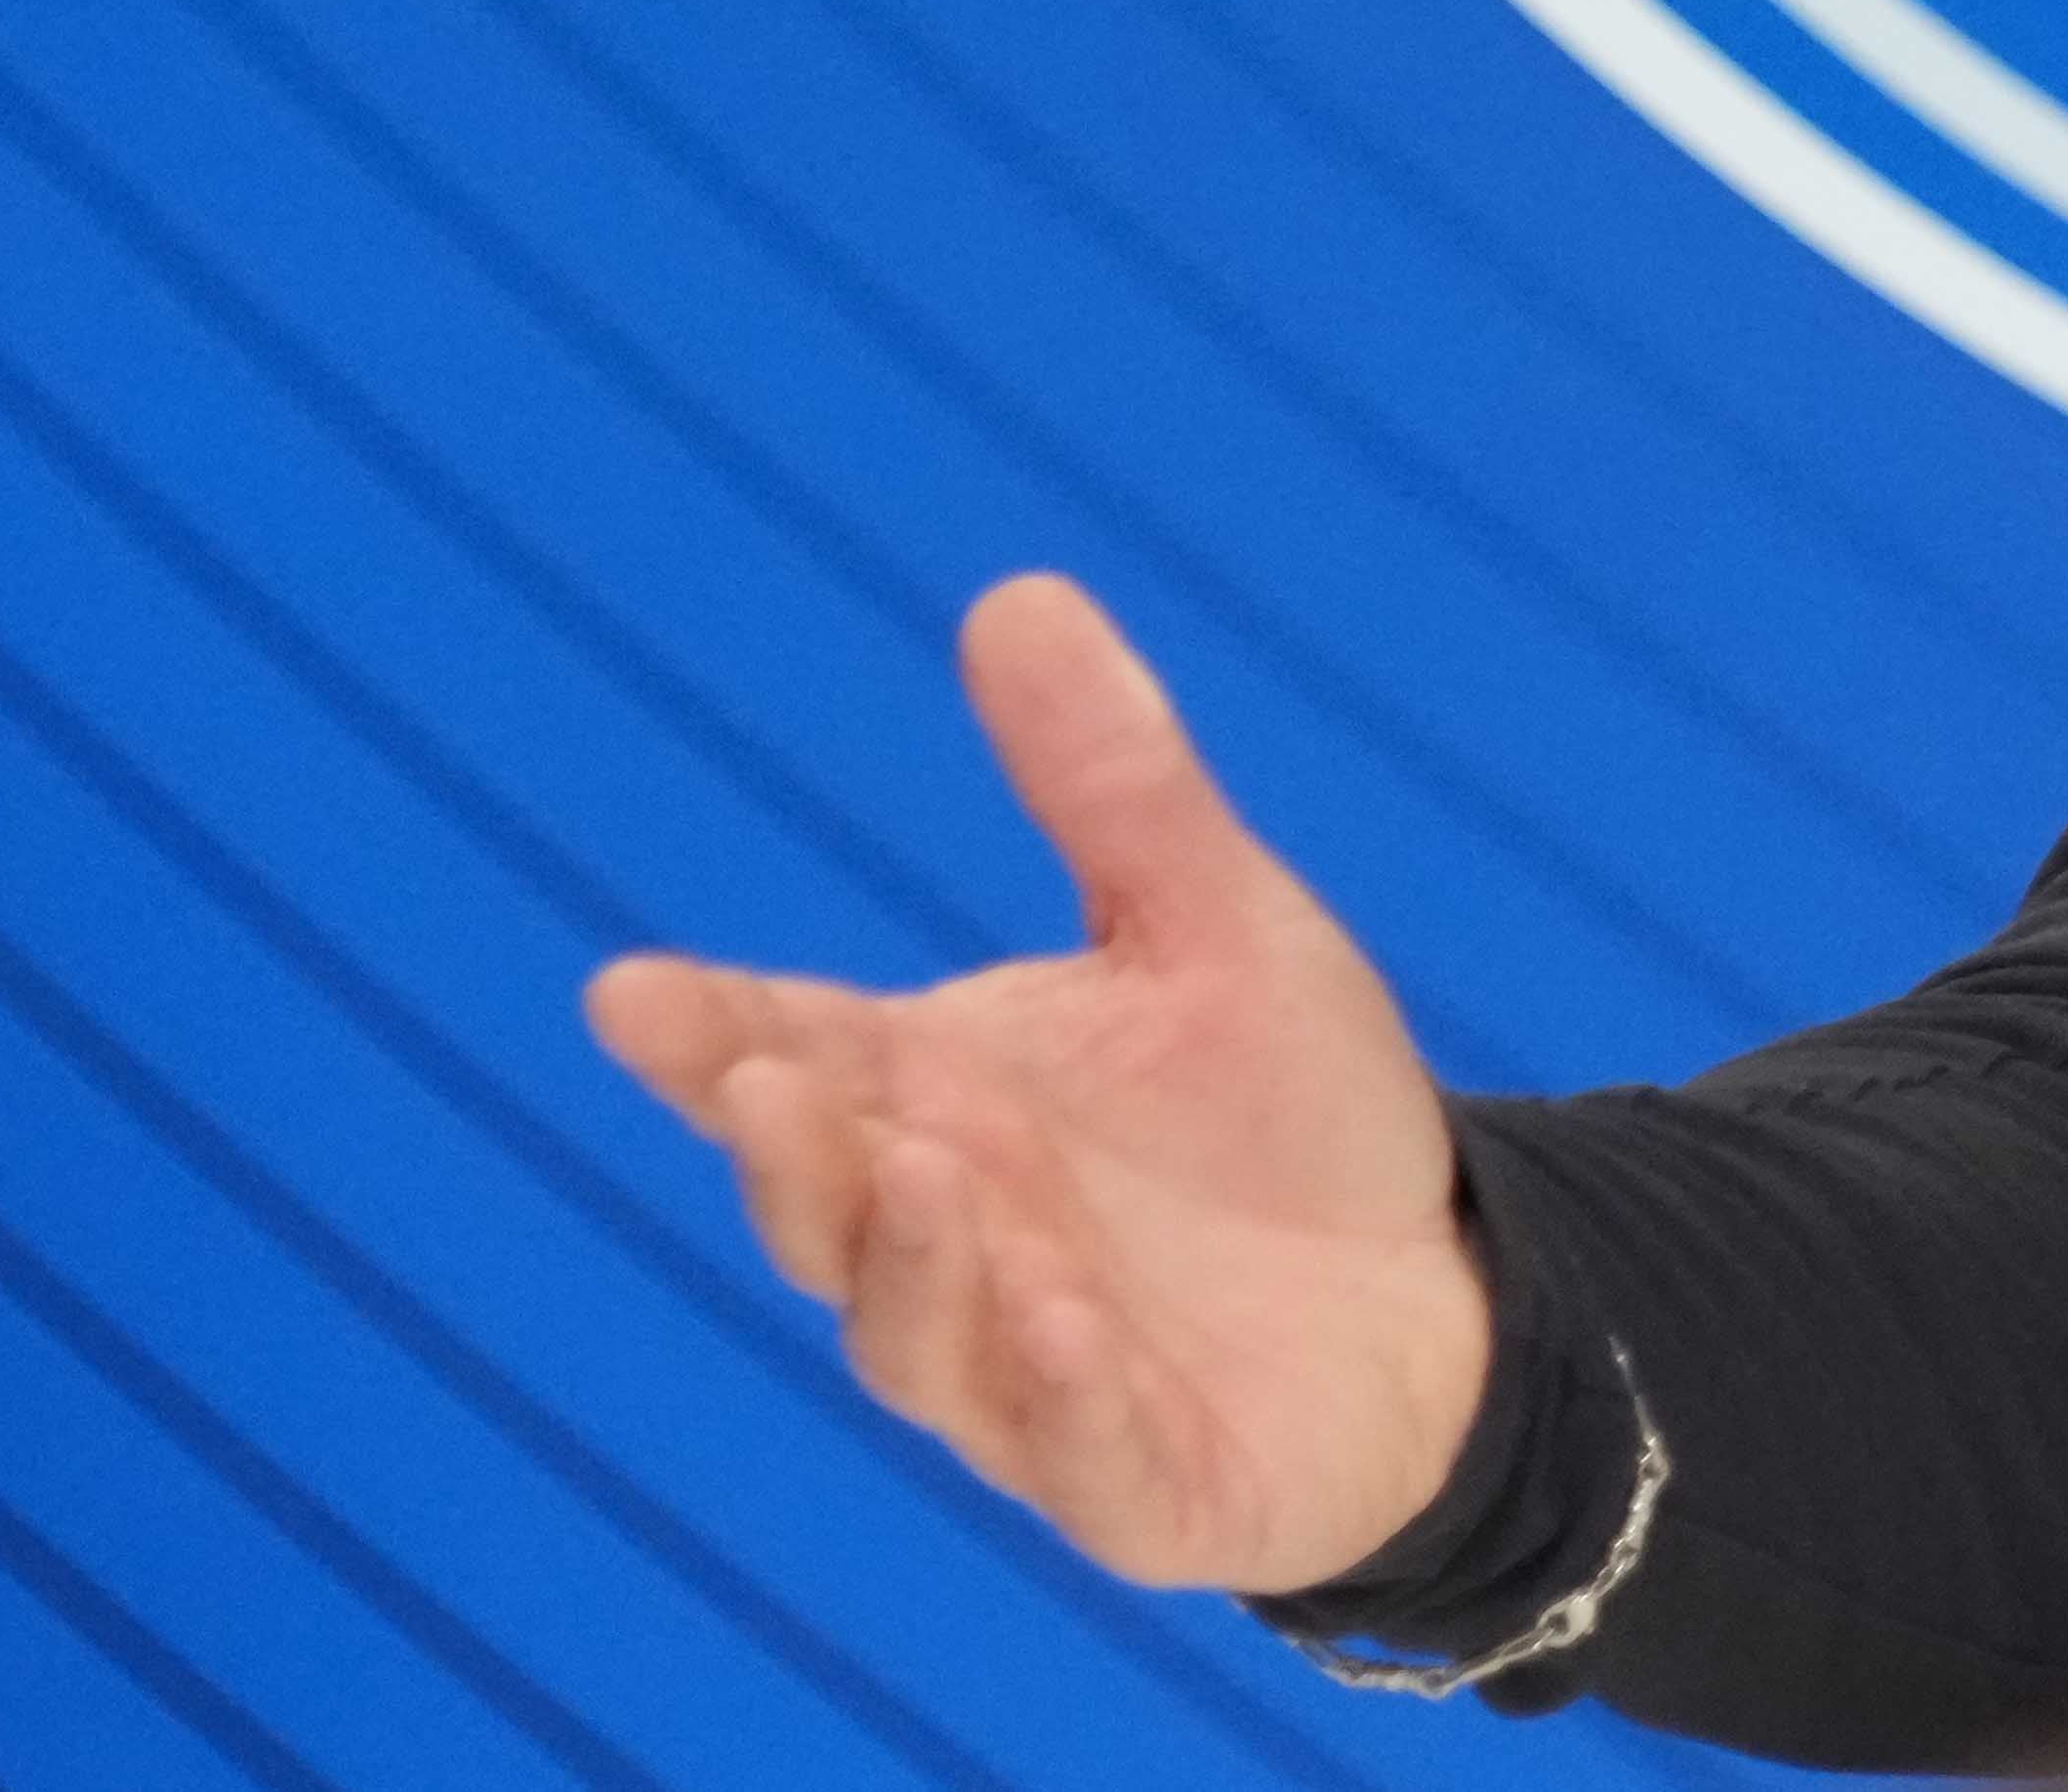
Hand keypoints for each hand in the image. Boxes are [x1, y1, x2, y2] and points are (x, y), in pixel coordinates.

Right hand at [589, 574, 1495, 1591]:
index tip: (628, 992)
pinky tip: (1061, 1322)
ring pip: (922, 1334)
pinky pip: (1075, 1446)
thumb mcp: (1216, 924)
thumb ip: (1113, 785)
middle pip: (828, 1206)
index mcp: (944, 1102)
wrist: (1439, 1290)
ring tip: (936, 1172)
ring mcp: (1031, 1370)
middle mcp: (958, 1238)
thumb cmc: (1294, 1115)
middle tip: (768, 1080)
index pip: (793, 1058)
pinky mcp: (1139, 1474)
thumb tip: (1017, 592)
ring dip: (915, 1264)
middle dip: (790, 1153)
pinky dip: (1053, 1392)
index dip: (705, 1035)